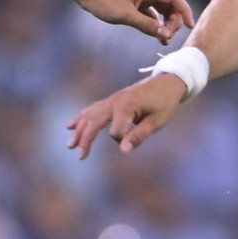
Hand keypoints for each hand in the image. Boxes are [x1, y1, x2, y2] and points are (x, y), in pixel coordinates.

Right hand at [67, 73, 186, 157]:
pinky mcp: (111, 100)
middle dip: (85, 139)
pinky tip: (70, 126)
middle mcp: (114, 102)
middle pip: (94, 122)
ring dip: (79, 130)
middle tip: (80, 156)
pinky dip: (81, 118)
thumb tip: (123, 151)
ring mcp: (111, 100)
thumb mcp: (157, 121)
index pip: (116, 132)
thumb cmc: (165, 103)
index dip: (123, 140)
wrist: (167, 82)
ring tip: (69, 145)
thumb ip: (139, 135)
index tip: (134, 140)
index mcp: (126, 107)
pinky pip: (92, 109)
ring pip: (89, 116)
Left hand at [74, 0, 194, 43]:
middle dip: (174, 22)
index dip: (185, 12)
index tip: (190, 26)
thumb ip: (146, 25)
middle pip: (171, 5)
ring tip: (164, 40)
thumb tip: (164, 34)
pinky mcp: (135, 3)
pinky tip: (155, 35)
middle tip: (167, 37)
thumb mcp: (125, 15)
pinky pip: (151, 13)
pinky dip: (155, 24)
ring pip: (162, 10)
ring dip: (165, 24)